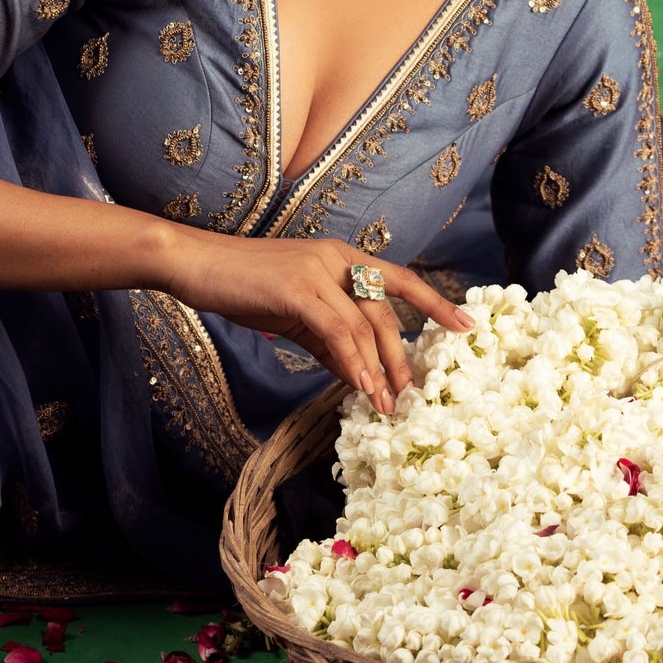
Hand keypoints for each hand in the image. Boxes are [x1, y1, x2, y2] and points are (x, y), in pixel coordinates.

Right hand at [154, 232, 472, 413]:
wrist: (197, 264)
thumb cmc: (245, 287)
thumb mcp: (296, 314)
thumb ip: (329, 340)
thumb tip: (359, 375)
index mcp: (342, 257)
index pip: (399, 280)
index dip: (435, 302)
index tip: (466, 326)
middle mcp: (337, 257)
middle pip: (385, 310)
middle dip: (401, 356)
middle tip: (411, 394)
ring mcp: (318, 270)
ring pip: (364, 324)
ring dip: (378, 368)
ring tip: (385, 404)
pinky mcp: (297, 287)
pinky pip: (336, 330)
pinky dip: (352, 360)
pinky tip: (360, 385)